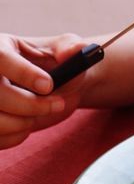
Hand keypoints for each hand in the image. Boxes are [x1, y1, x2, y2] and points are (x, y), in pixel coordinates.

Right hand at [0, 33, 90, 149]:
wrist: (54, 87)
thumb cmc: (55, 64)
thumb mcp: (65, 50)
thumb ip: (71, 46)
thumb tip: (76, 49)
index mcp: (1, 47)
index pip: (0, 58)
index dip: (24, 74)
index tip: (48, 86)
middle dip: (30, 105)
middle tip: (57, 104)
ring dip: (21, 123)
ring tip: (37, 114)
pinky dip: (14, 136)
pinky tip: (26, 124)